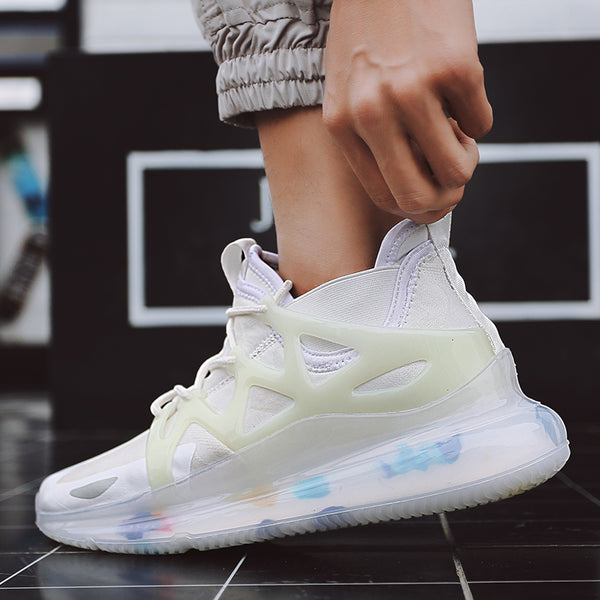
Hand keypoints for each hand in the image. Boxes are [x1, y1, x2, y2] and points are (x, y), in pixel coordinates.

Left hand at [323, 0, 492, 223]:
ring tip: (457, 132)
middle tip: (452, 176)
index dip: (414, 207)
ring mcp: (413, 91)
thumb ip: (369, 139)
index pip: (382, 196)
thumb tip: (413, 186)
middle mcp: (373, 113)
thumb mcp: (347, 89)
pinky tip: (460, 89)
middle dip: (444, 198)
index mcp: (342, 123)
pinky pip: (482, 124)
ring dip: (467, 160)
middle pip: (418, 197)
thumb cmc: (369, 31)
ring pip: (456, 169)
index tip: (431, 195)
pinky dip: (478, 115)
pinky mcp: (455, 68)